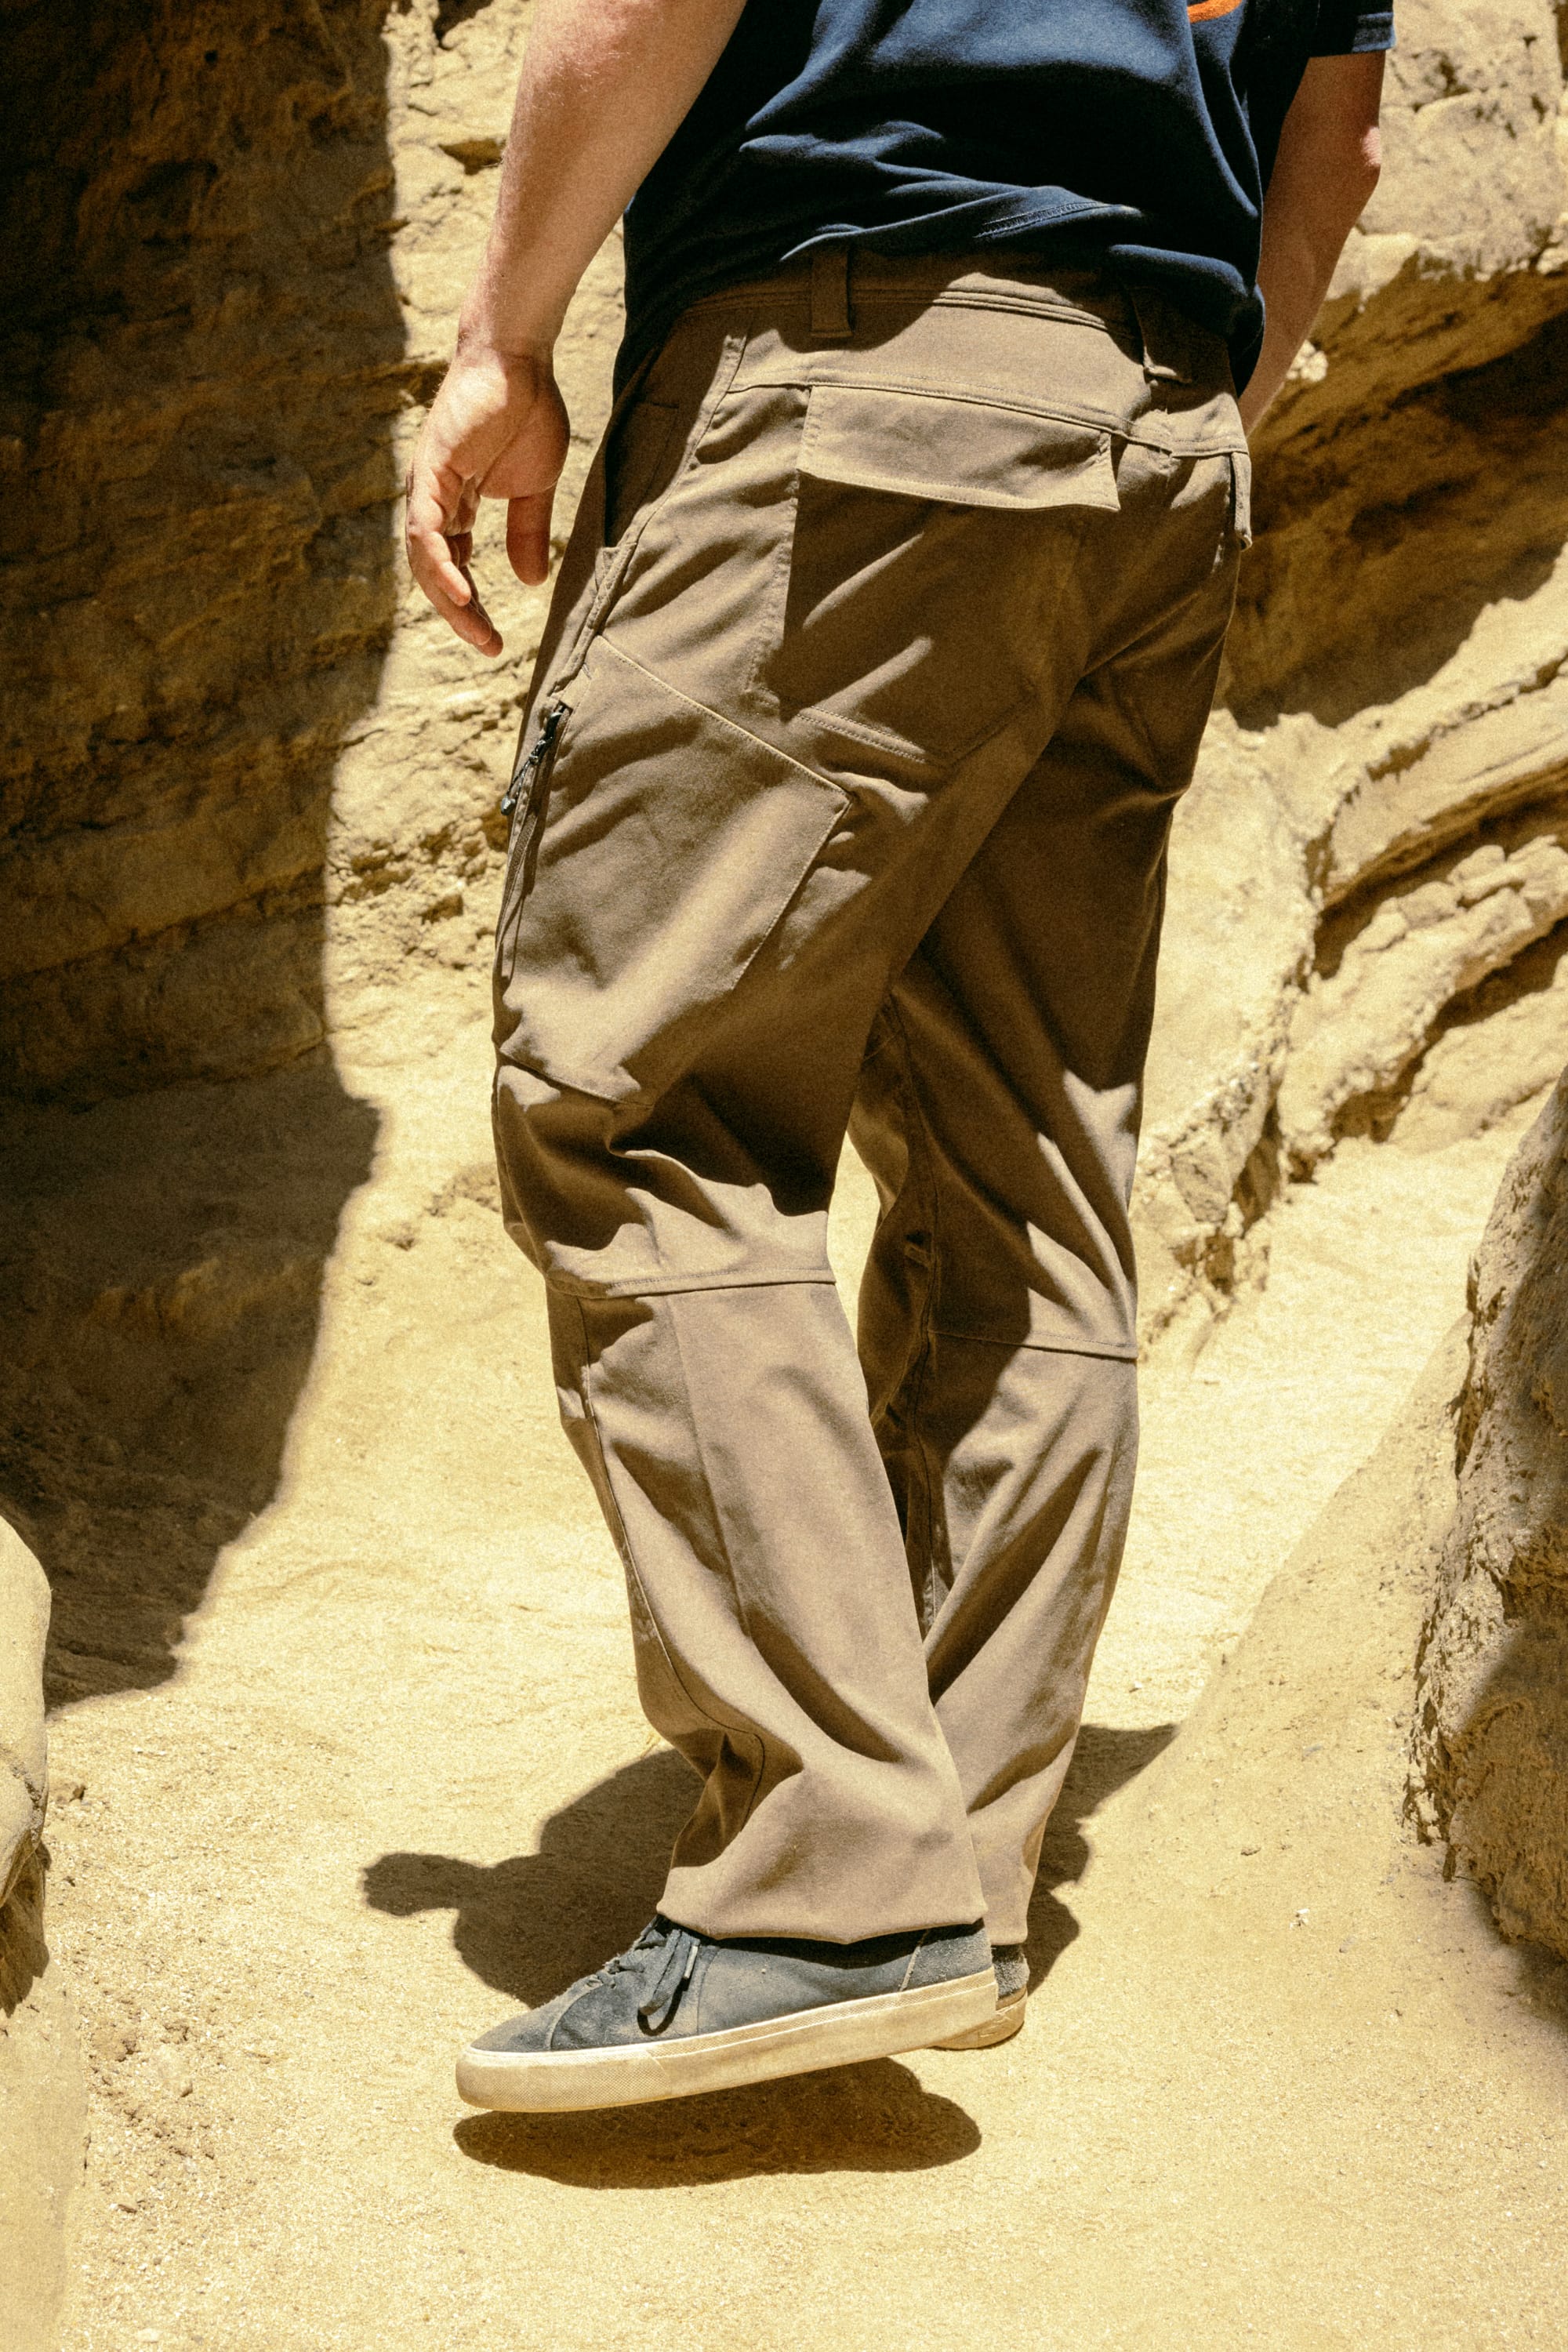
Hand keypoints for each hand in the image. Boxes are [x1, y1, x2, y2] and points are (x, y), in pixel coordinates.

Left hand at [404, 343, 570, 655]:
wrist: (520, 362)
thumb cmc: (528, 412)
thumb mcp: (534, 488)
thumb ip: (528, 533)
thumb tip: (529, 582)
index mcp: (455, 506)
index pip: (455, 568)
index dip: (472, 607)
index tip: (495, 641)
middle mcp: (434, 500)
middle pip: (435, 572)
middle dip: (460, 613)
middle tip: (487, 645)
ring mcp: (428, 486)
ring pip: (425, 558)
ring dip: (449, 599)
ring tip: (477, 629)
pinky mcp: (431, 471)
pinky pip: (426, 530)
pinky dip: (441, 564)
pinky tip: (462, 593)